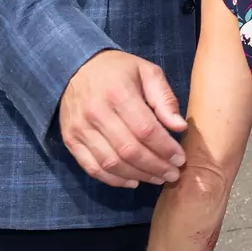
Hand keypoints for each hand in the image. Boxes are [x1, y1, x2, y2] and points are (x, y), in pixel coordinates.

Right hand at [58, 50, 187, 188]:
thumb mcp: (147, 72)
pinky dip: (114, 180)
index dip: (165, 148)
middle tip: (173, 174)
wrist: (75, 68)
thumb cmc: (118, 70)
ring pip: (112, 163)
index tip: (180, 159)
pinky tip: (133, 181)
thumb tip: (180, 127)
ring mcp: (80, 129)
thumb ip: (164, 98)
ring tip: (158, 178)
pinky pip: (92, 168)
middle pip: (129, 150)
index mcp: (118, 93)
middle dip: (156, 166)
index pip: (146, 130)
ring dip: (138, 175)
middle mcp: (96, 113)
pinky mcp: (71, 140)